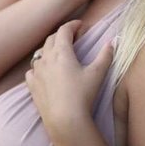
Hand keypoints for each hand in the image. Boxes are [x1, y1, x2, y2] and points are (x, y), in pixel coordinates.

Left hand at [25, 21, 113, 135]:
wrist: (65, 120)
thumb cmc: (83, 95)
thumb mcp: (97, 74)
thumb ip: (105, 55)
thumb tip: (112, 42)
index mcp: (62, 52)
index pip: (64, 31)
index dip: (72, 25)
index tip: (80, 25)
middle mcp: (46, 59)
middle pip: (51, 39)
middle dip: (61, 35)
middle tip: (72, 37)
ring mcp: (37, 72)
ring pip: (40, 54)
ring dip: (49, 49)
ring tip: (59, 54)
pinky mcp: (32, 86)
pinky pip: (31, 71)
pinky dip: (38, 67)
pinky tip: (43, 71)